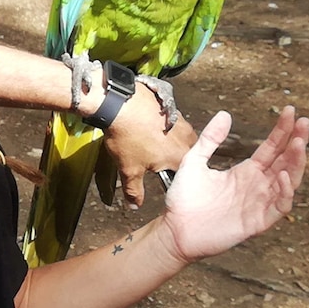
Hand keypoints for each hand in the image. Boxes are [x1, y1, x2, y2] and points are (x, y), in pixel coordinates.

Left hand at [102, 82, 196, 208]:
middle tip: (151, 159)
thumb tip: (135, 204)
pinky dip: (161, 127)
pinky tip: (145, 127)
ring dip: (166, 142)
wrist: (120, 102)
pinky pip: (170, 123)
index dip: (170, 177)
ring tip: (146, 142)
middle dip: (168, 159)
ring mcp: (181, 121)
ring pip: (178, 139)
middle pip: (183, 156)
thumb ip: (134, 190)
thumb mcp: (129, 169)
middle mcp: (187, 139)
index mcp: (182, 157)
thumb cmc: (128, 135)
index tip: (158, 176)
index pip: (185, 176)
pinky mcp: (171, 108)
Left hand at [159, 106, 308, 264]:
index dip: (282, 131)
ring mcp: (260, 203)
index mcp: (247, 171)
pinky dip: (286, 192)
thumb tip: (225, 114)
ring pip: (288, 181)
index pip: (272, 148)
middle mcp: (258, 186)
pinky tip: (285, 175)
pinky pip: (279, 206)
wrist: (174, 230)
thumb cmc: (185, 199)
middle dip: (297, 141)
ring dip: (296, 163)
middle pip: (286, 161)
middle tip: (304, 121)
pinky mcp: (257, 222)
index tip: (290, 111)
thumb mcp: (194, 161)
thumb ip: (210, 139)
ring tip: (299, 143)